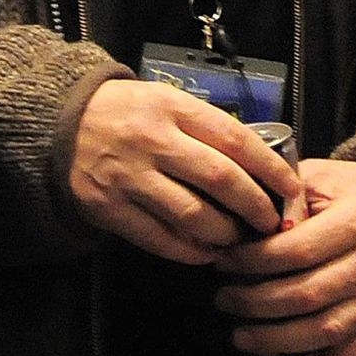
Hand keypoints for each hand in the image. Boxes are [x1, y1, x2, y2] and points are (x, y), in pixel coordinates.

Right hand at [69, 80, 302, 264]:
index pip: (236, 140)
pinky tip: (207, 253)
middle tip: (272, 222)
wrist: (63, 123)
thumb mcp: (170, 102)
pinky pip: (158, 238)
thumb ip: (208, 129)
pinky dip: (188, 250)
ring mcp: (129, 176)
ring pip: (191, 214)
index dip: (270, 168)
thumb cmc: (132, 112)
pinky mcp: (108, 208)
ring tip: (240, 240)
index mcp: (176, 109)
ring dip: (224, 233)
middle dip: (254, 205)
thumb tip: (261, 165)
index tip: (292, 189)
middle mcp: (154, 141)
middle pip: (220, 178)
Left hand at [213, 158, 355, 355]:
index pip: (297, 250)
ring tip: (240, 334)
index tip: (226, 261)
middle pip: (303, 295)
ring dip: (272, 341)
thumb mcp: (333, 175)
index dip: (253, 261)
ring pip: (320, 333)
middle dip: (253, 302)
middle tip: (223, 298)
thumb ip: (290, 189)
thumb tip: (247, 216)